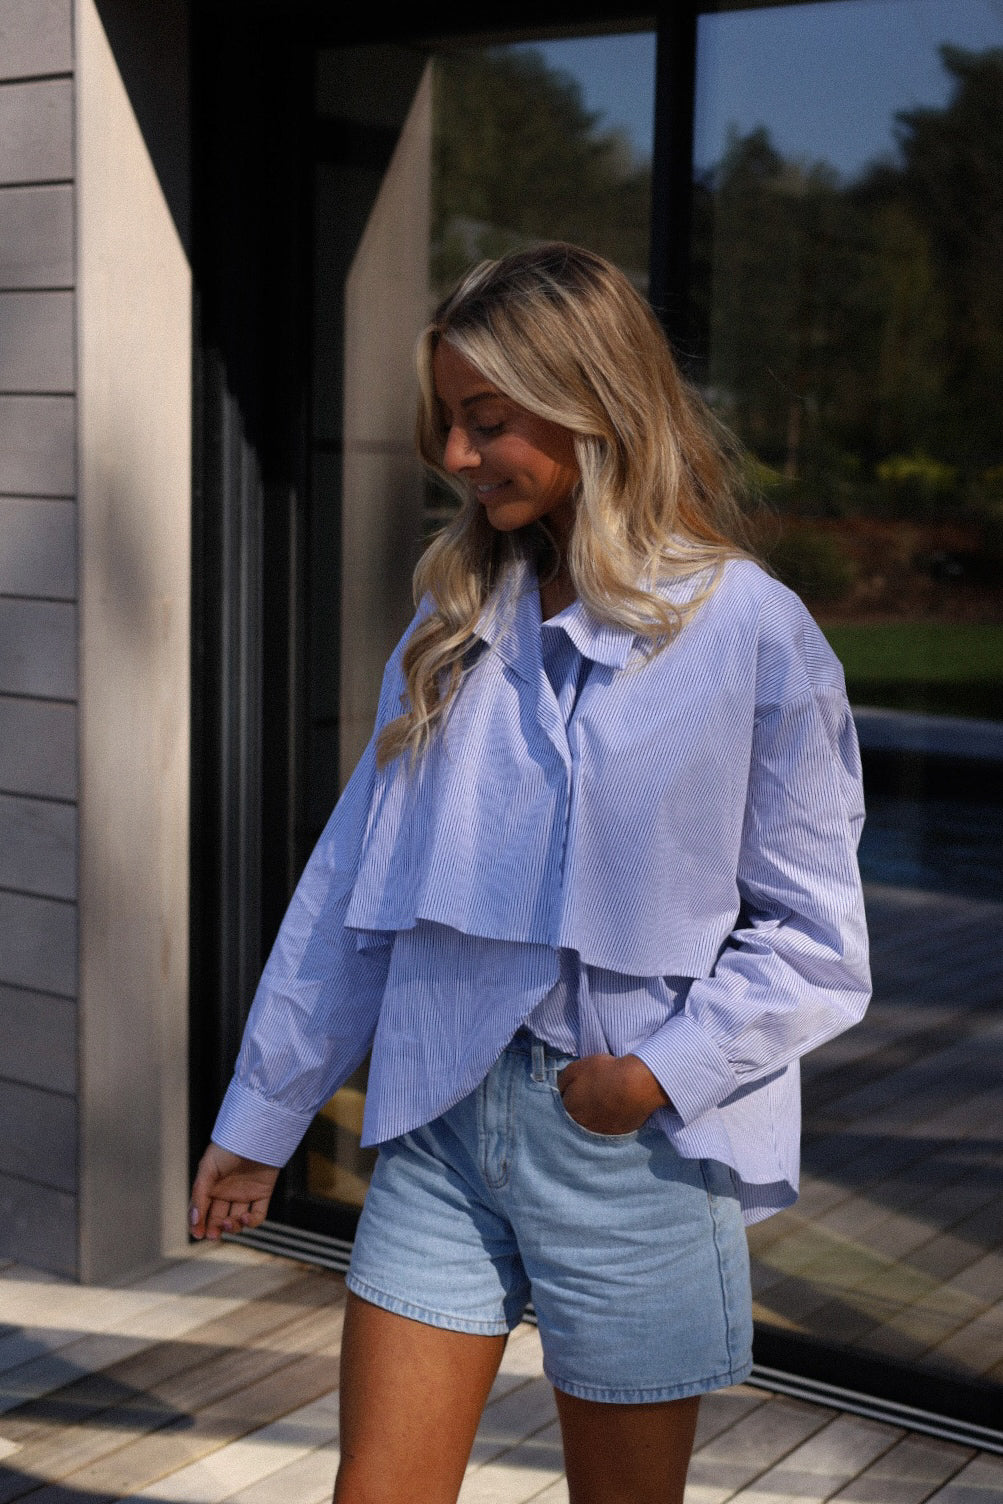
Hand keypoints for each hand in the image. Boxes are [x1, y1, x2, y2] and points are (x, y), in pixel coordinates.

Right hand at [189, 1142, 279, 1241]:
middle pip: (218, 1218)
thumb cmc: (229, 1147)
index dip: (198, 1223)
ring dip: (232, 1227)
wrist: (256, 1134)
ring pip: (236, 1220)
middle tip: (212, 1234)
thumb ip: (199, 1194)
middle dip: (214, 1229)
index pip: (202, 1210)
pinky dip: (251, 1221)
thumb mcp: (207, 1169)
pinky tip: (244, 1217)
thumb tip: (194, 1219)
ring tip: (229, 1223)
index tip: (197, 1233)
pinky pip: (257, 1215)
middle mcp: (227, 1192)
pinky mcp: (262, 1194)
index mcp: (211, 1186)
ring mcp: (245, 1194)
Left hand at [556, 1053, 671, 1134]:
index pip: (563, 1103)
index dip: (571, 1092)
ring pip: (592, 1123)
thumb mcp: (577, 1067)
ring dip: (595, 1114)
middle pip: (576, 1116)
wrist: (636, 1085)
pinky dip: (610, 1119)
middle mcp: (581, 1124)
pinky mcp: (617, 1134)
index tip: (580, 1086)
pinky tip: (615, 1108)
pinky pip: (609, 1127)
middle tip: (593, 1093)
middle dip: (581, 1105)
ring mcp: (600, 1131)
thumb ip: (562, 1079)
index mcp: (569, 1107)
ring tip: (604, 1100)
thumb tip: (559, 1088)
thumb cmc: (605, 1072)